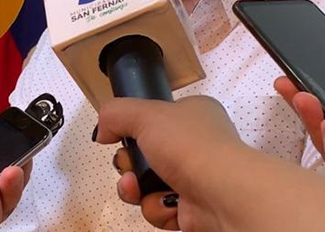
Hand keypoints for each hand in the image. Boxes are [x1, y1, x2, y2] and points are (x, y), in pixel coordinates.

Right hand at [96, 95, 324, 231]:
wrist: (223, 193)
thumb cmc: (187, 144)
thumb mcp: (145, 113)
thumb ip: (115, 113)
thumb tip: (101, 131)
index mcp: (193, 114)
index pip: (154, 120)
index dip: (133, 130)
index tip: (120, 137)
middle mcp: (196, 145)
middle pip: (145, 155)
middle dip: (129, 165)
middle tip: (128, 167)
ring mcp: (196, 179)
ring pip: (148, 185)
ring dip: (136, 189)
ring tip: (138, 189)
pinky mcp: (194, 210)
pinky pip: (161, 209)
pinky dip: (157, 208)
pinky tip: (166, 204)